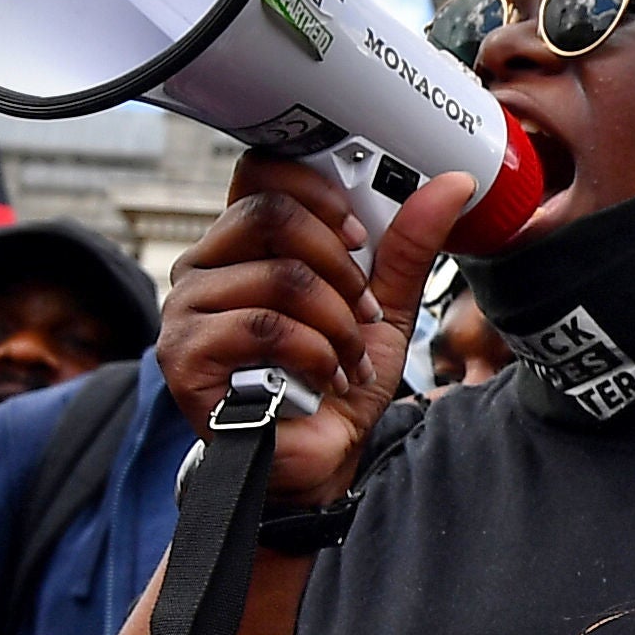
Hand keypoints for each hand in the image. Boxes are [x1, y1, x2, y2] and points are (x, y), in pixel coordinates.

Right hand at [159, 156, 475, 506]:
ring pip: (279, 278)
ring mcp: (187, 309)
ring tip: (346, 358)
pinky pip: (264, 327)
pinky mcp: (185, 354)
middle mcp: (205, 266)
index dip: (316, 191)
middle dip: (339, 265)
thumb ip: (406, 245)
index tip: (358, 233)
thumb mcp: (382, 306)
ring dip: (336, 325)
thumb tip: (450, 185)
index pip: (260, 173)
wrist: (316, 461)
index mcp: (244, 244)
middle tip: (361, 308)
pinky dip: (314, 355)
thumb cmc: (334, 382)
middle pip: (270, 215)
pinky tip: (323, 379)